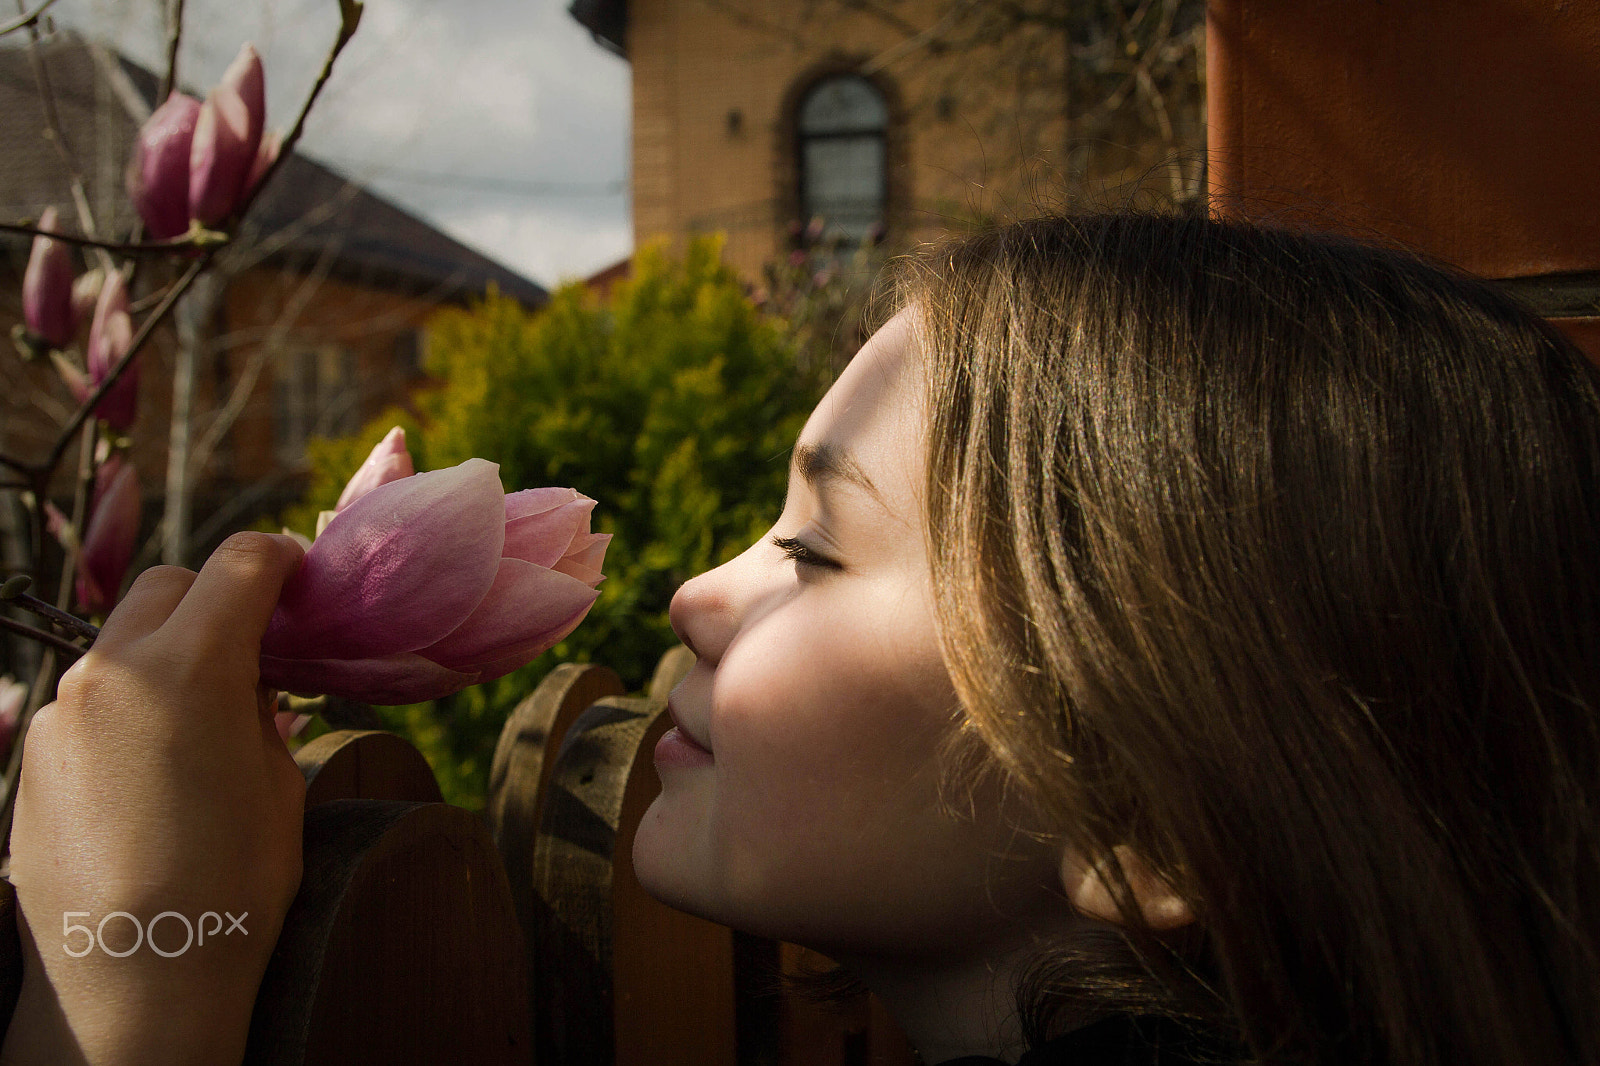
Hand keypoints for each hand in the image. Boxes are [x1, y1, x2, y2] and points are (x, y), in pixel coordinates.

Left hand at [1, 532, 306, 1065]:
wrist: (134, 978)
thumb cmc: (230, 885)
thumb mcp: (277, 784)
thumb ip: (260, 712)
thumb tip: (249, 685)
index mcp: (191, 667)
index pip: (239, 565)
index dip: (277, 559)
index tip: (297, 572)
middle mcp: (114, 673)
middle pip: (168, 587)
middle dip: (214, 599)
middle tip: (254, 642)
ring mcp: (61, 714)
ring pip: (121, 644)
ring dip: (165, 656)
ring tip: (200, 722)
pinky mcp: (33, 757)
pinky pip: (90, 704)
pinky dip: (127, 710)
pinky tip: (152, 772)